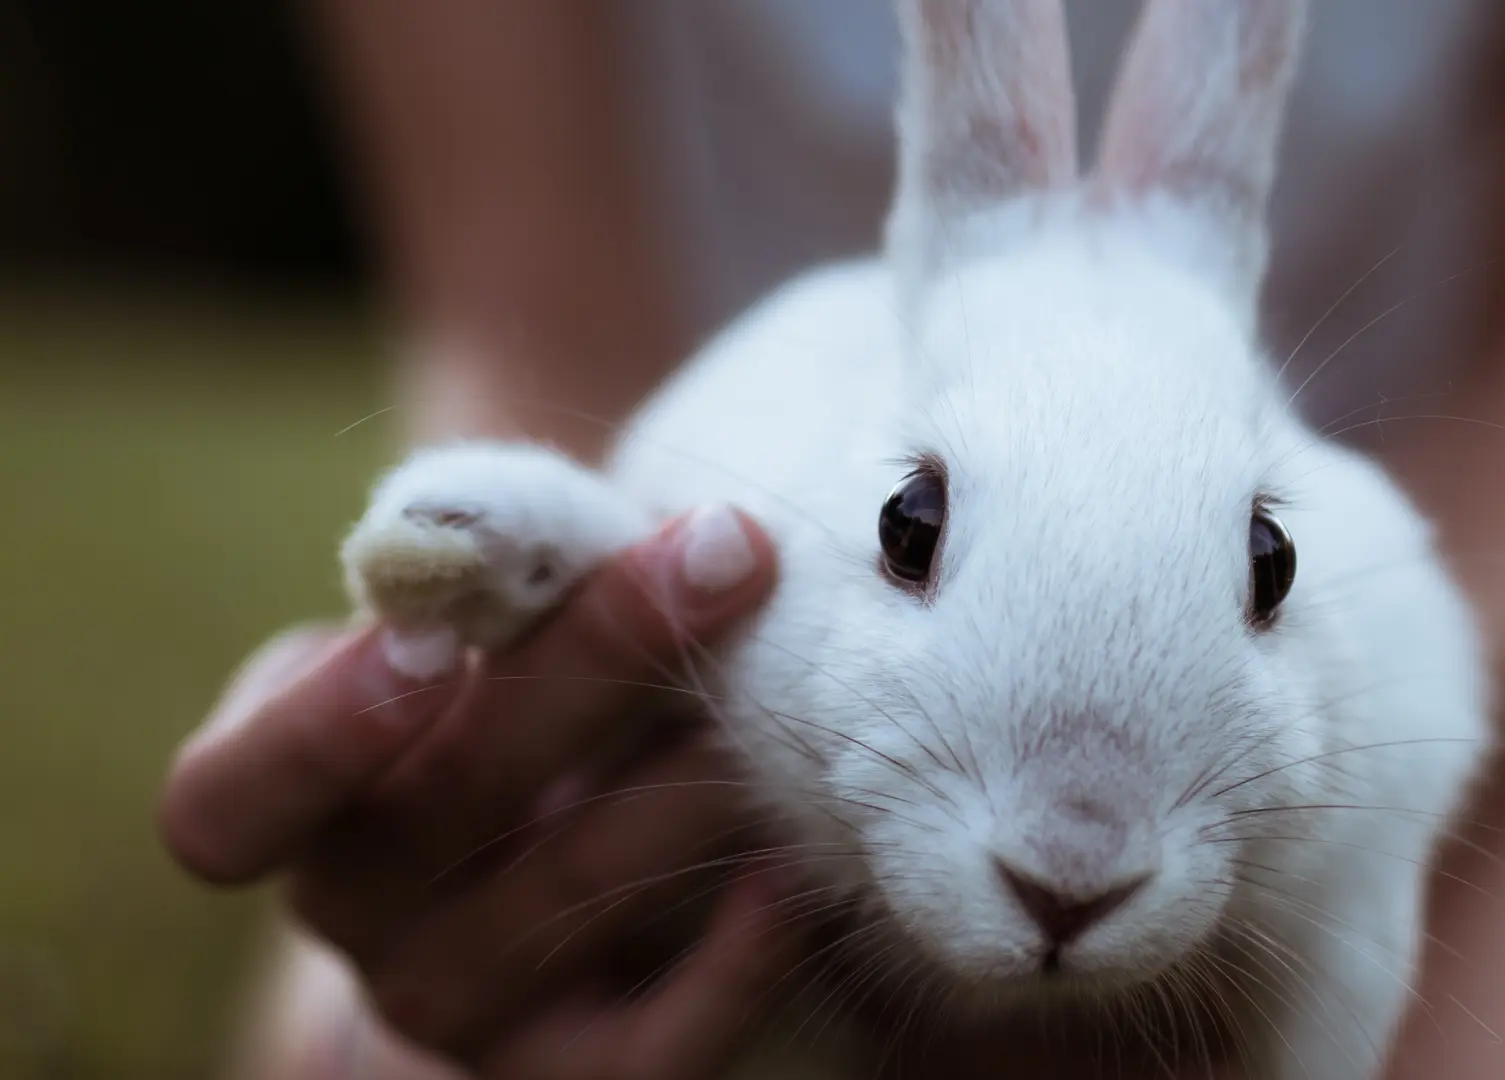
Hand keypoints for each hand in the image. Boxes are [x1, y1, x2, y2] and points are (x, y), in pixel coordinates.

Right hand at [161, 509, 804, 1076]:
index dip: (319, 729)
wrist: (581, 808)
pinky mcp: (570, 1072)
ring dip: (693, 778)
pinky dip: (737, 953)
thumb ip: (504, 572)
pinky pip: (655, 1048)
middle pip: (449, 802)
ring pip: (573, 893)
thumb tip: (604, 524)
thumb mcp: (486, 617)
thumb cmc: (526, 678)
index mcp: (286, 794)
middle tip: (722, 554)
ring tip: (785, 690)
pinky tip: (789, 863)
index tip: (434, 635)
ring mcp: (455, 1005)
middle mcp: (355, 913)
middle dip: (599, 658)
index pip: (227, 805)